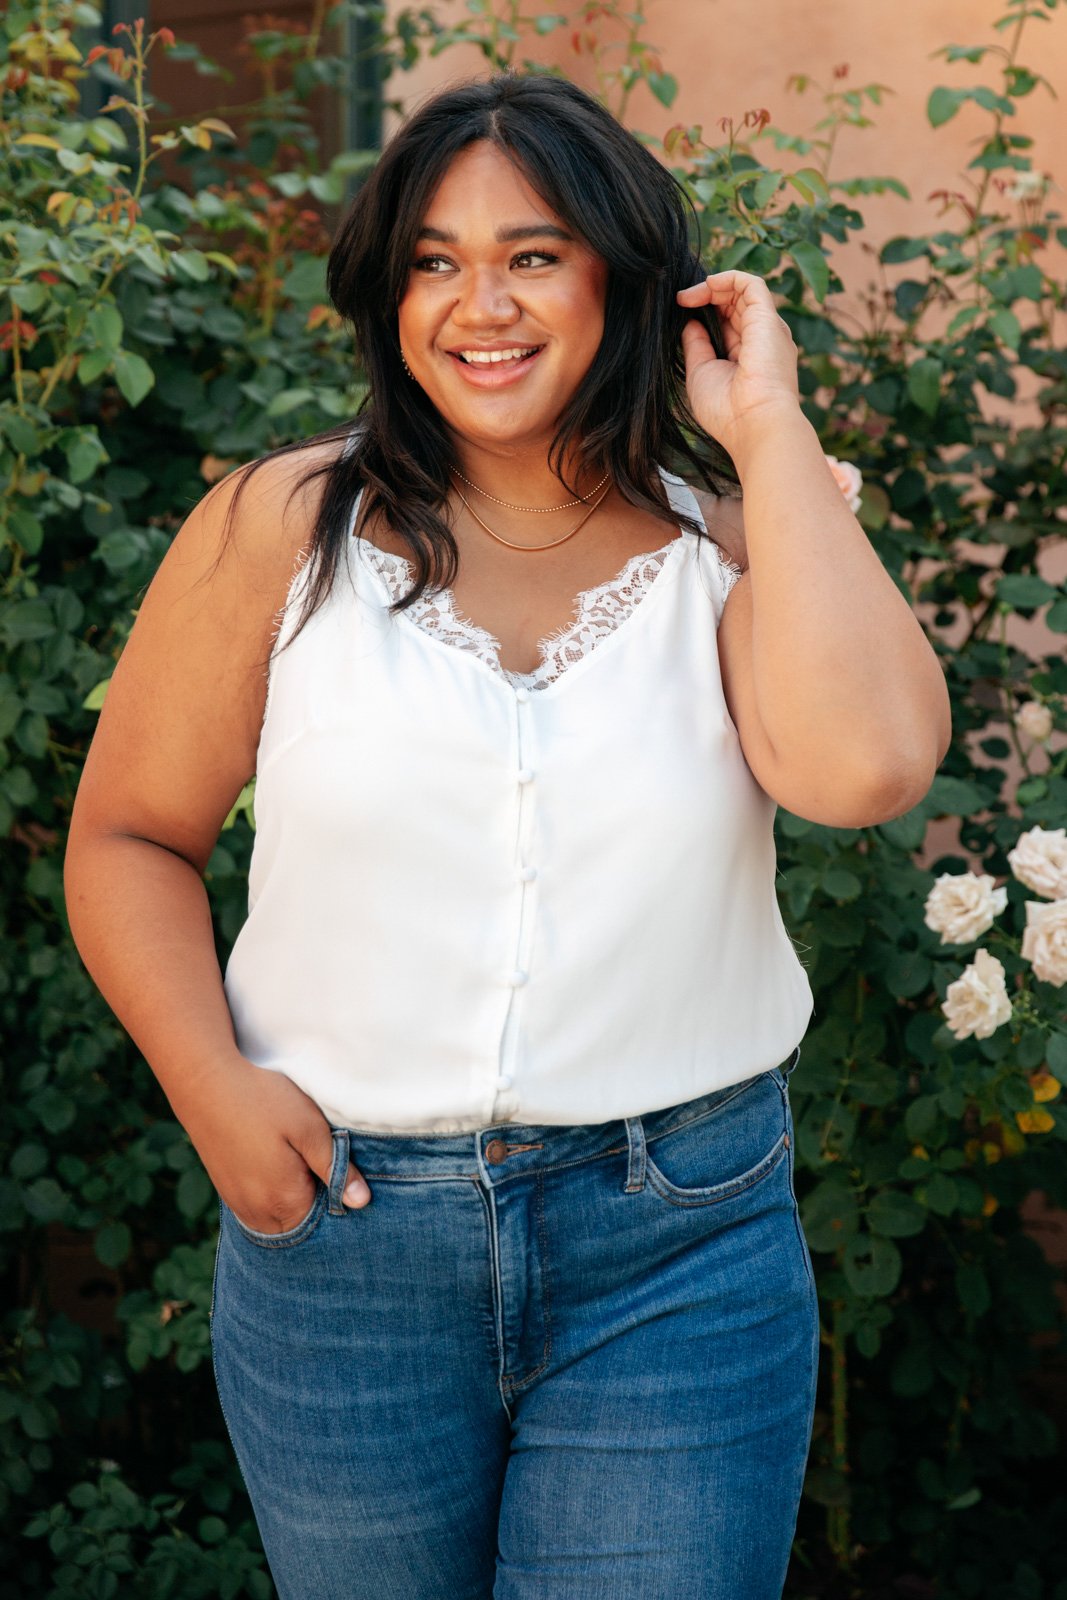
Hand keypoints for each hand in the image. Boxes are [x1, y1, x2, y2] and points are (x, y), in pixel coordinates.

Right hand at [178, 1054, 370, 1232]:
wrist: (205, 1082)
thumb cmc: (262, 1101)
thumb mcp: (309, 1129)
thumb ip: (335, 1168)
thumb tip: (361, 1202)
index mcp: (282, 1202)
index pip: (324, 1223)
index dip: (338, 1199)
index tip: (340, 1170)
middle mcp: (257, 1214)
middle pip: (300, 1225)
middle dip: (316, 1203)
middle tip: (319, 1161)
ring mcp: (237, 1204)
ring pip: (277, 1219)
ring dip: (293, 1200)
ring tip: (297, 1160)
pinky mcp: (226, 1190)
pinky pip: (258, 1208)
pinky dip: (272, 1195)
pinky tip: (276, 1163)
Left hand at [676, 270, 801, 459]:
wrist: (754, 424)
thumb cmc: (727, 411)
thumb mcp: (701, 373)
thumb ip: (696, 345)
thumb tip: (689, 321)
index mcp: (747, 356)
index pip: (727, 322)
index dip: (704, 312)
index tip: (680, 313)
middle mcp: (760, 340)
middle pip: (733, 305)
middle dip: (705, 298)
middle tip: (680, 302)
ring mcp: (766, 328)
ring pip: (742, 291)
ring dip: (711, 287)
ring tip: (686, 297)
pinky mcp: (768, 319)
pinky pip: (751, 284)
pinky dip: (726, 279)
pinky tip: (704, 287)